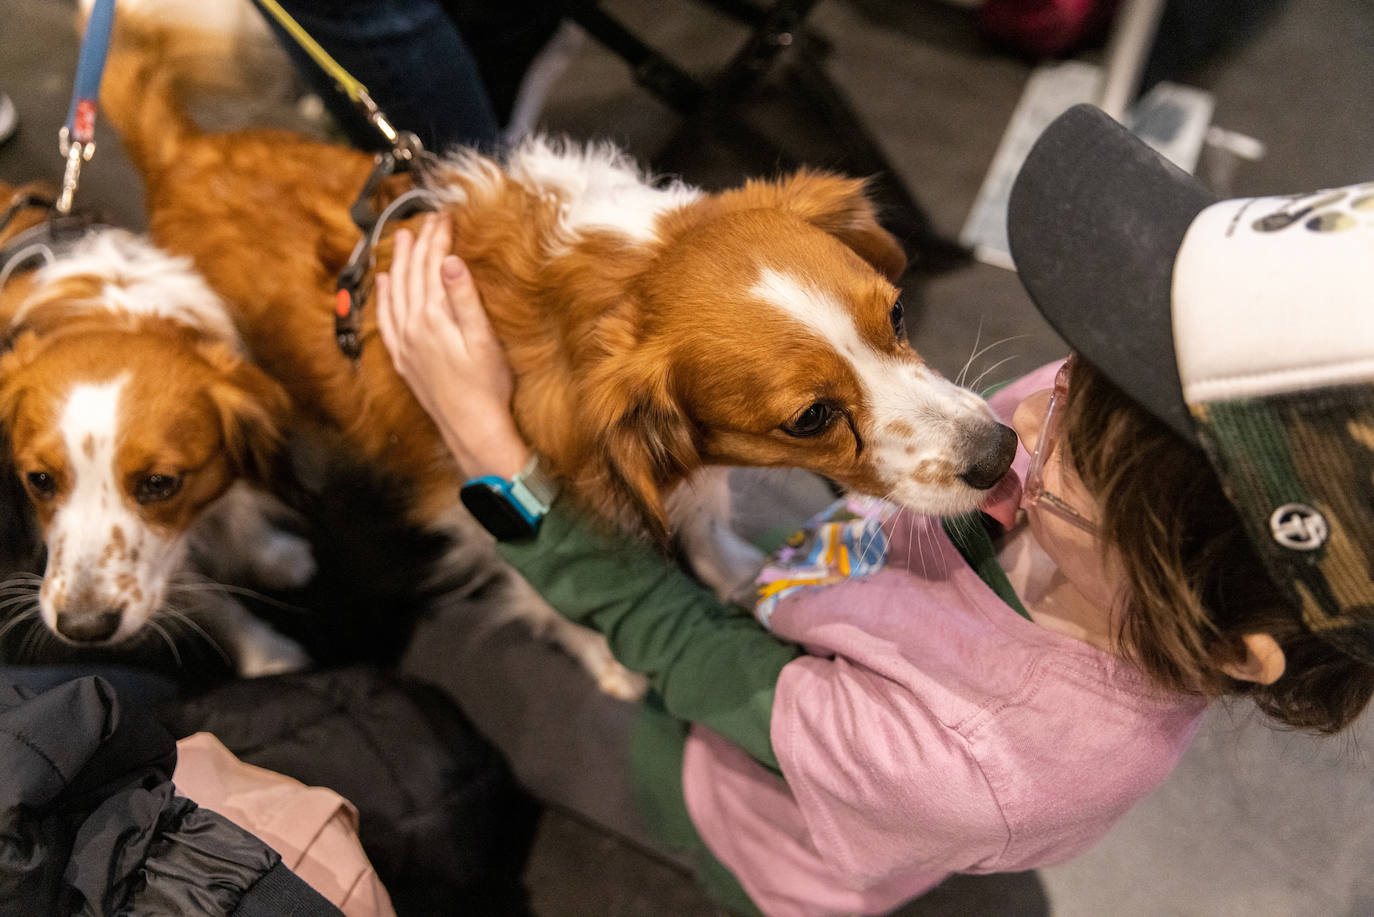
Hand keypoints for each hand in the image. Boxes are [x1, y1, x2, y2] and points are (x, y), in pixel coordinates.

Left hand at [376, 213, 531, 479]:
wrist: (472, 427)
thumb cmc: (485, 387)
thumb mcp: (482, 338)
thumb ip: (463, 297)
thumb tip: (449, 260)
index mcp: (432, 317)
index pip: (432, 265)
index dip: (438, 237)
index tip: (446, 216)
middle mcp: (411, 327)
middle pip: (412, 273)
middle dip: (420, 243)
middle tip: (429, 219)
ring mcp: (404, 343)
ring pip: (394, 291)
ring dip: (398, 262)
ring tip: (402, 238)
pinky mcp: (403, 357)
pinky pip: (385, 318)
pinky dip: (383, 296)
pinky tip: (384, 283)